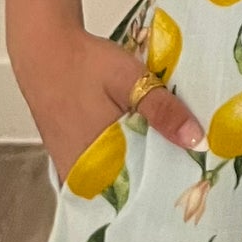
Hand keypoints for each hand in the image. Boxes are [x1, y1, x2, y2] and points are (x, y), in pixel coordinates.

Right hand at [22, 17, 204, 179]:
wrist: (44, 49)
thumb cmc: (86, 64)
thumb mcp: (131, 80)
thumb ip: (162, 110)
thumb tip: (198, 141)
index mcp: (99, 162)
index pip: (139, 193)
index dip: (166, 188)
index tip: (195, 183)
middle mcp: (82, 173)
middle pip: (127, 190)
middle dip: (155, 182)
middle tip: (191, 173)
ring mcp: (72, 165)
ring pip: (113, 180)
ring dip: (138, 171)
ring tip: (172, 160)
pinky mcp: (67, 154)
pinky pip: (99, 169)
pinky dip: (120, 161)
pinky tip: (140, 147)